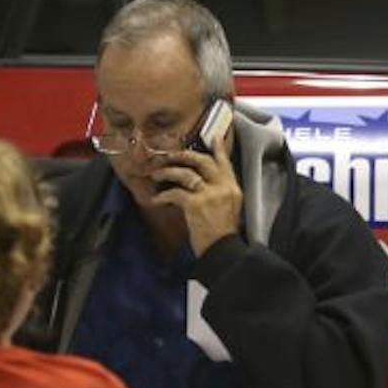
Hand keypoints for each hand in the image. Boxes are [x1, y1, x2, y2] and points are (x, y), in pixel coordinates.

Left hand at [150, 134, 242, 256]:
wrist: (223, 251)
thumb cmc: (223, 234)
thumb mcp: (230, 208)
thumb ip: (221, 192)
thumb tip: (204, 182)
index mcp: (232, 188)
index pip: (224, 162)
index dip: (218, 149)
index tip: (214, 137)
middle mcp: (223, 187)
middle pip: (202, 161)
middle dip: (183, 155)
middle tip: (170, 155)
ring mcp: (209, 194)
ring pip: (185, 173)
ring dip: (167, 172)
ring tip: (156, 175)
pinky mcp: (195, 204)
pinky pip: (175, 192)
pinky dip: (162, 196)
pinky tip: (155, 200)